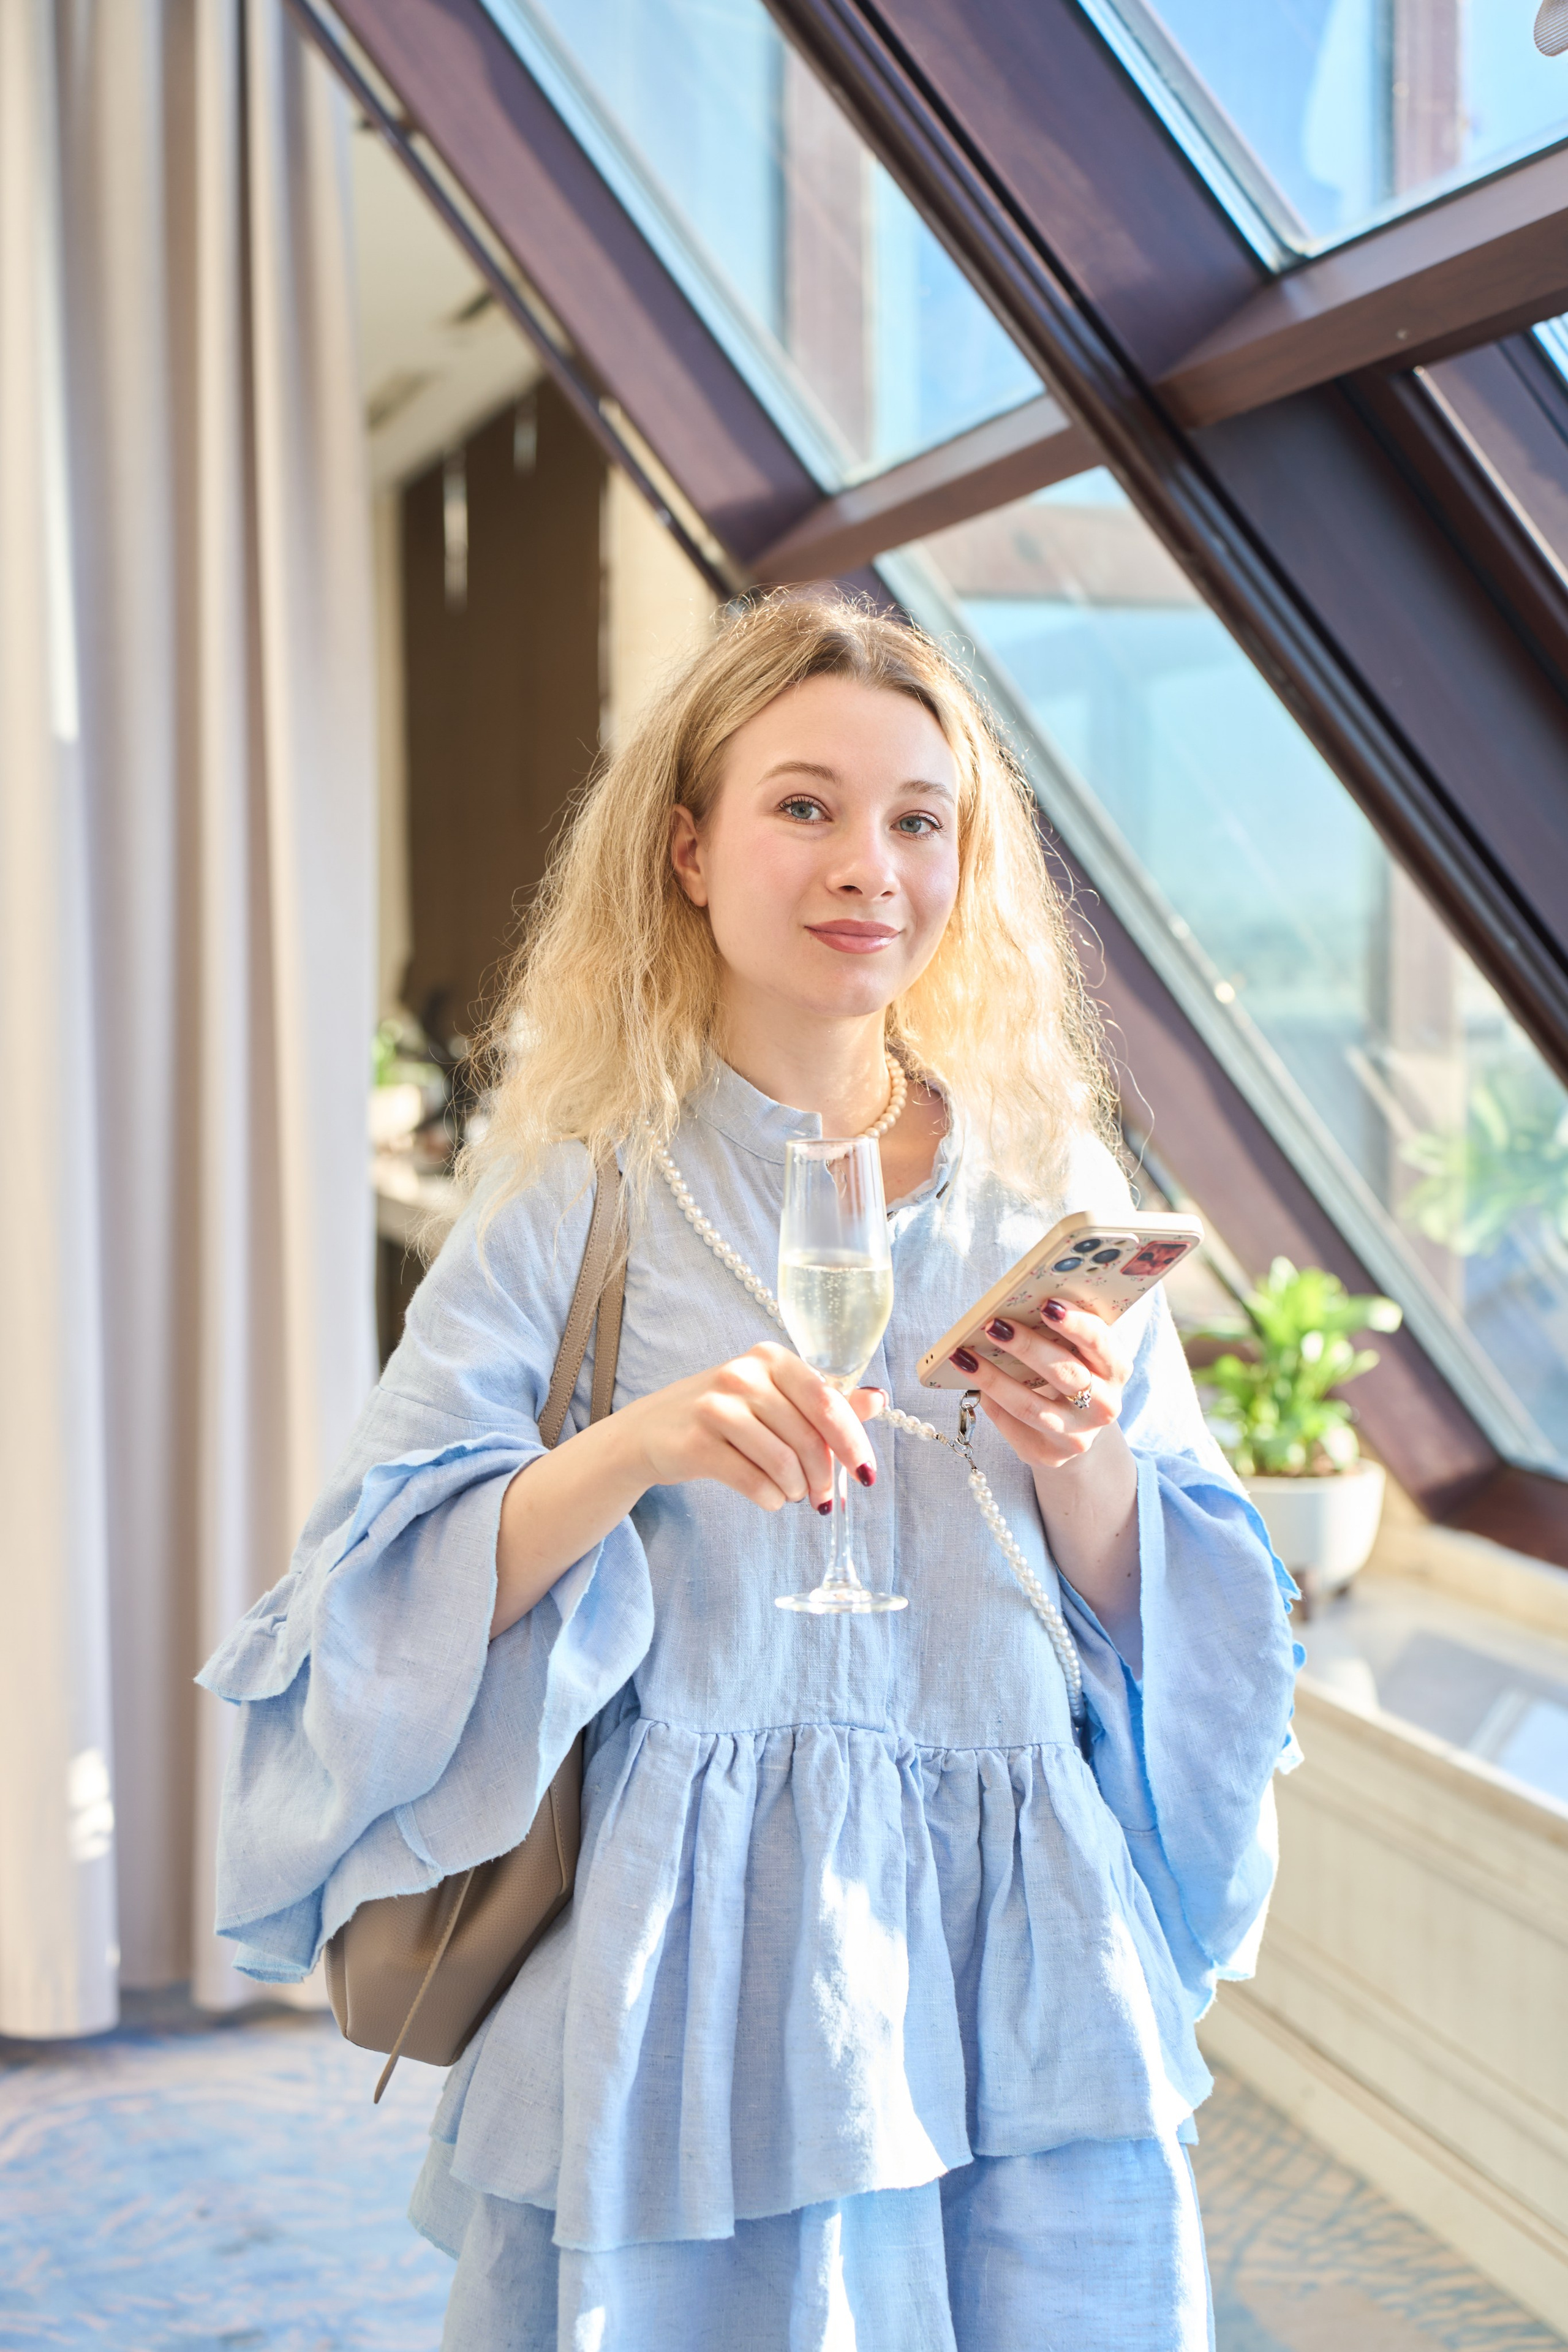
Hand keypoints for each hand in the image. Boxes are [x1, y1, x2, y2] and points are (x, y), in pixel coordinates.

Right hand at [619, 1342, 882, 1513]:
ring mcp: (716, 1407)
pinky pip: (754, 1482)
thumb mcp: (774, 1398)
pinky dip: (772, 1499)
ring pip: (783, 1464)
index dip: (852, 1442)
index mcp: (770, 1358)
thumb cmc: (723, 1414)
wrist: (651, 1430)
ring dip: (797, 1490)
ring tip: (792, 1493)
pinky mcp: (696, 1443)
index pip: (826, 1401)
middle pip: (807, 1437)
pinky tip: (771, 1498)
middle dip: (824, 1476)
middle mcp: (743, 1375)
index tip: (865, 1474)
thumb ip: (824, 1401)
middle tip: (823, 1497)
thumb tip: (878, 1400)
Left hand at [950, 1302, 1133, 1471]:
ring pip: (1030, 1406)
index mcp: (1115, 1370)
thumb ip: (1060, 1331)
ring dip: (993, 1378)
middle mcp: (1103, 1407)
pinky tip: (969, 1380)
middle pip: (1065, 1374)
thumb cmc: (1070, 1373)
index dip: (1075, 1322)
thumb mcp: (1077, 1353)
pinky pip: (1011, 1424)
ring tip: (964, 1355)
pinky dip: (989, 1399)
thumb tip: (1013, 1307)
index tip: (1045, 1303)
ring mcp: (1077, 1437)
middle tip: (993, 1324)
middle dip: (1027, 1346)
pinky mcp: (1048, 1455)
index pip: (1099, 1342)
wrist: (1074, 1429)